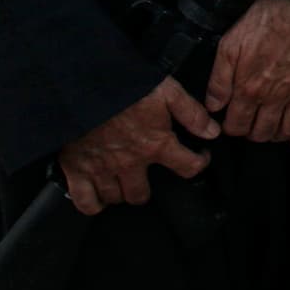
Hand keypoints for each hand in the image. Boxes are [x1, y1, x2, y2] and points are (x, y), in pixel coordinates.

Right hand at [58, 78, 218, 214]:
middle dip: (146, 189)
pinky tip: (99, 197)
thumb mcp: (167, 91)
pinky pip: (86, 202)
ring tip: (121, 183)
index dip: (199, 163)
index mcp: (156, 144)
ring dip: (120, 193)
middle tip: (145, 176)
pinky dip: (93, 204)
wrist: (81, 85)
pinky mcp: (76, 169)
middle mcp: (131, 163)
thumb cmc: (124, 85)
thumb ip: (192, 113)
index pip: (188, 168)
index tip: (198, 157)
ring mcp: (103, 169)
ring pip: (116, 197)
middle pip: (142, 195)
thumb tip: (212, 131)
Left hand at [204, 0, 289, 143]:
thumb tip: (213, 105)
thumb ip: (219, 79)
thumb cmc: (265, 22)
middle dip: (253, 135)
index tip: (230, 125)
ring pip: (287, 129)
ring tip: (270, 133)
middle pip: (262, 131)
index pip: (237, 124)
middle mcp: (275, 96)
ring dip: (276, 136)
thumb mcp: (230, 45)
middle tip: (249, 129)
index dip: (231, 128)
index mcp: (250, 88)